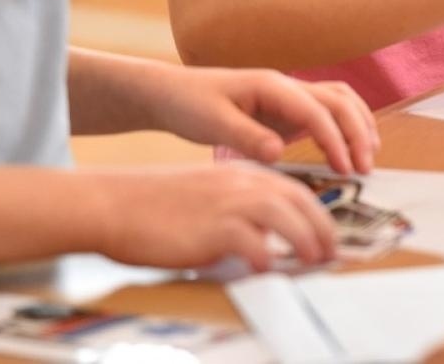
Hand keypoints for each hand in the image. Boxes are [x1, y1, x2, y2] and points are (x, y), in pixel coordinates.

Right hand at [92, 163, 335, 270]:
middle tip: (332, 253)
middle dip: (322, 227)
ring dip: (306, 240)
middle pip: (297, 200)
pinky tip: (269, 269)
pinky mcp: (212, 227)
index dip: (315, 212)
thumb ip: (232, 213)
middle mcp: (238, 184)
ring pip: (284, 215)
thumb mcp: (202, 199)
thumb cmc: (151, 207)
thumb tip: (259, 242)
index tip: (326, 235)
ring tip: (314, 262)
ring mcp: (226, 202)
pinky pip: (253, 241)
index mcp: (237, 175)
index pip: (292, 189)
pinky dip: (266, 255)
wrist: (112, 204)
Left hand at [153, 66, 378, 174]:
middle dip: (357, 132)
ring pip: (339, 100)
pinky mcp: (286, 110)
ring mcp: (289, 96)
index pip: (316, 110)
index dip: (335, 139)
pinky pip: (326, 111)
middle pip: (338, 100)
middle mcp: (286, 85)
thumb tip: (279, 153)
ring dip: (358, 124)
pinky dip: (345, 125)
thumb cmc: (189, 105)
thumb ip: (246, 137)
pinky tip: (348, 150)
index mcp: (271, 86)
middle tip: (365, 168)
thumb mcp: (212, 123)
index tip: (345, 169)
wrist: (172, 94)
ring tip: (368, 157)